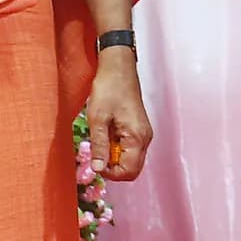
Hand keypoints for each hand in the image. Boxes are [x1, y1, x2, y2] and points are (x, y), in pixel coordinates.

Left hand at [85, 51, 153, 181]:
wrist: (118, 67)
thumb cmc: (109, 88)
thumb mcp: (98, 119)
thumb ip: (99, 146)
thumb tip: (98, 169)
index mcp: (137, 137)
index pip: (129, 172)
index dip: (110, 173)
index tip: (95, 162)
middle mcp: (145, 138)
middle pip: (131, 169)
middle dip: (112, 167)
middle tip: (97, 152)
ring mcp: (142, 133)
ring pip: (129, 160)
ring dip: (113, 157)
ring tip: (102, 138)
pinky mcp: (137, 129)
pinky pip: (128, 149)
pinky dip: (115, 148)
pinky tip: (106, 134)